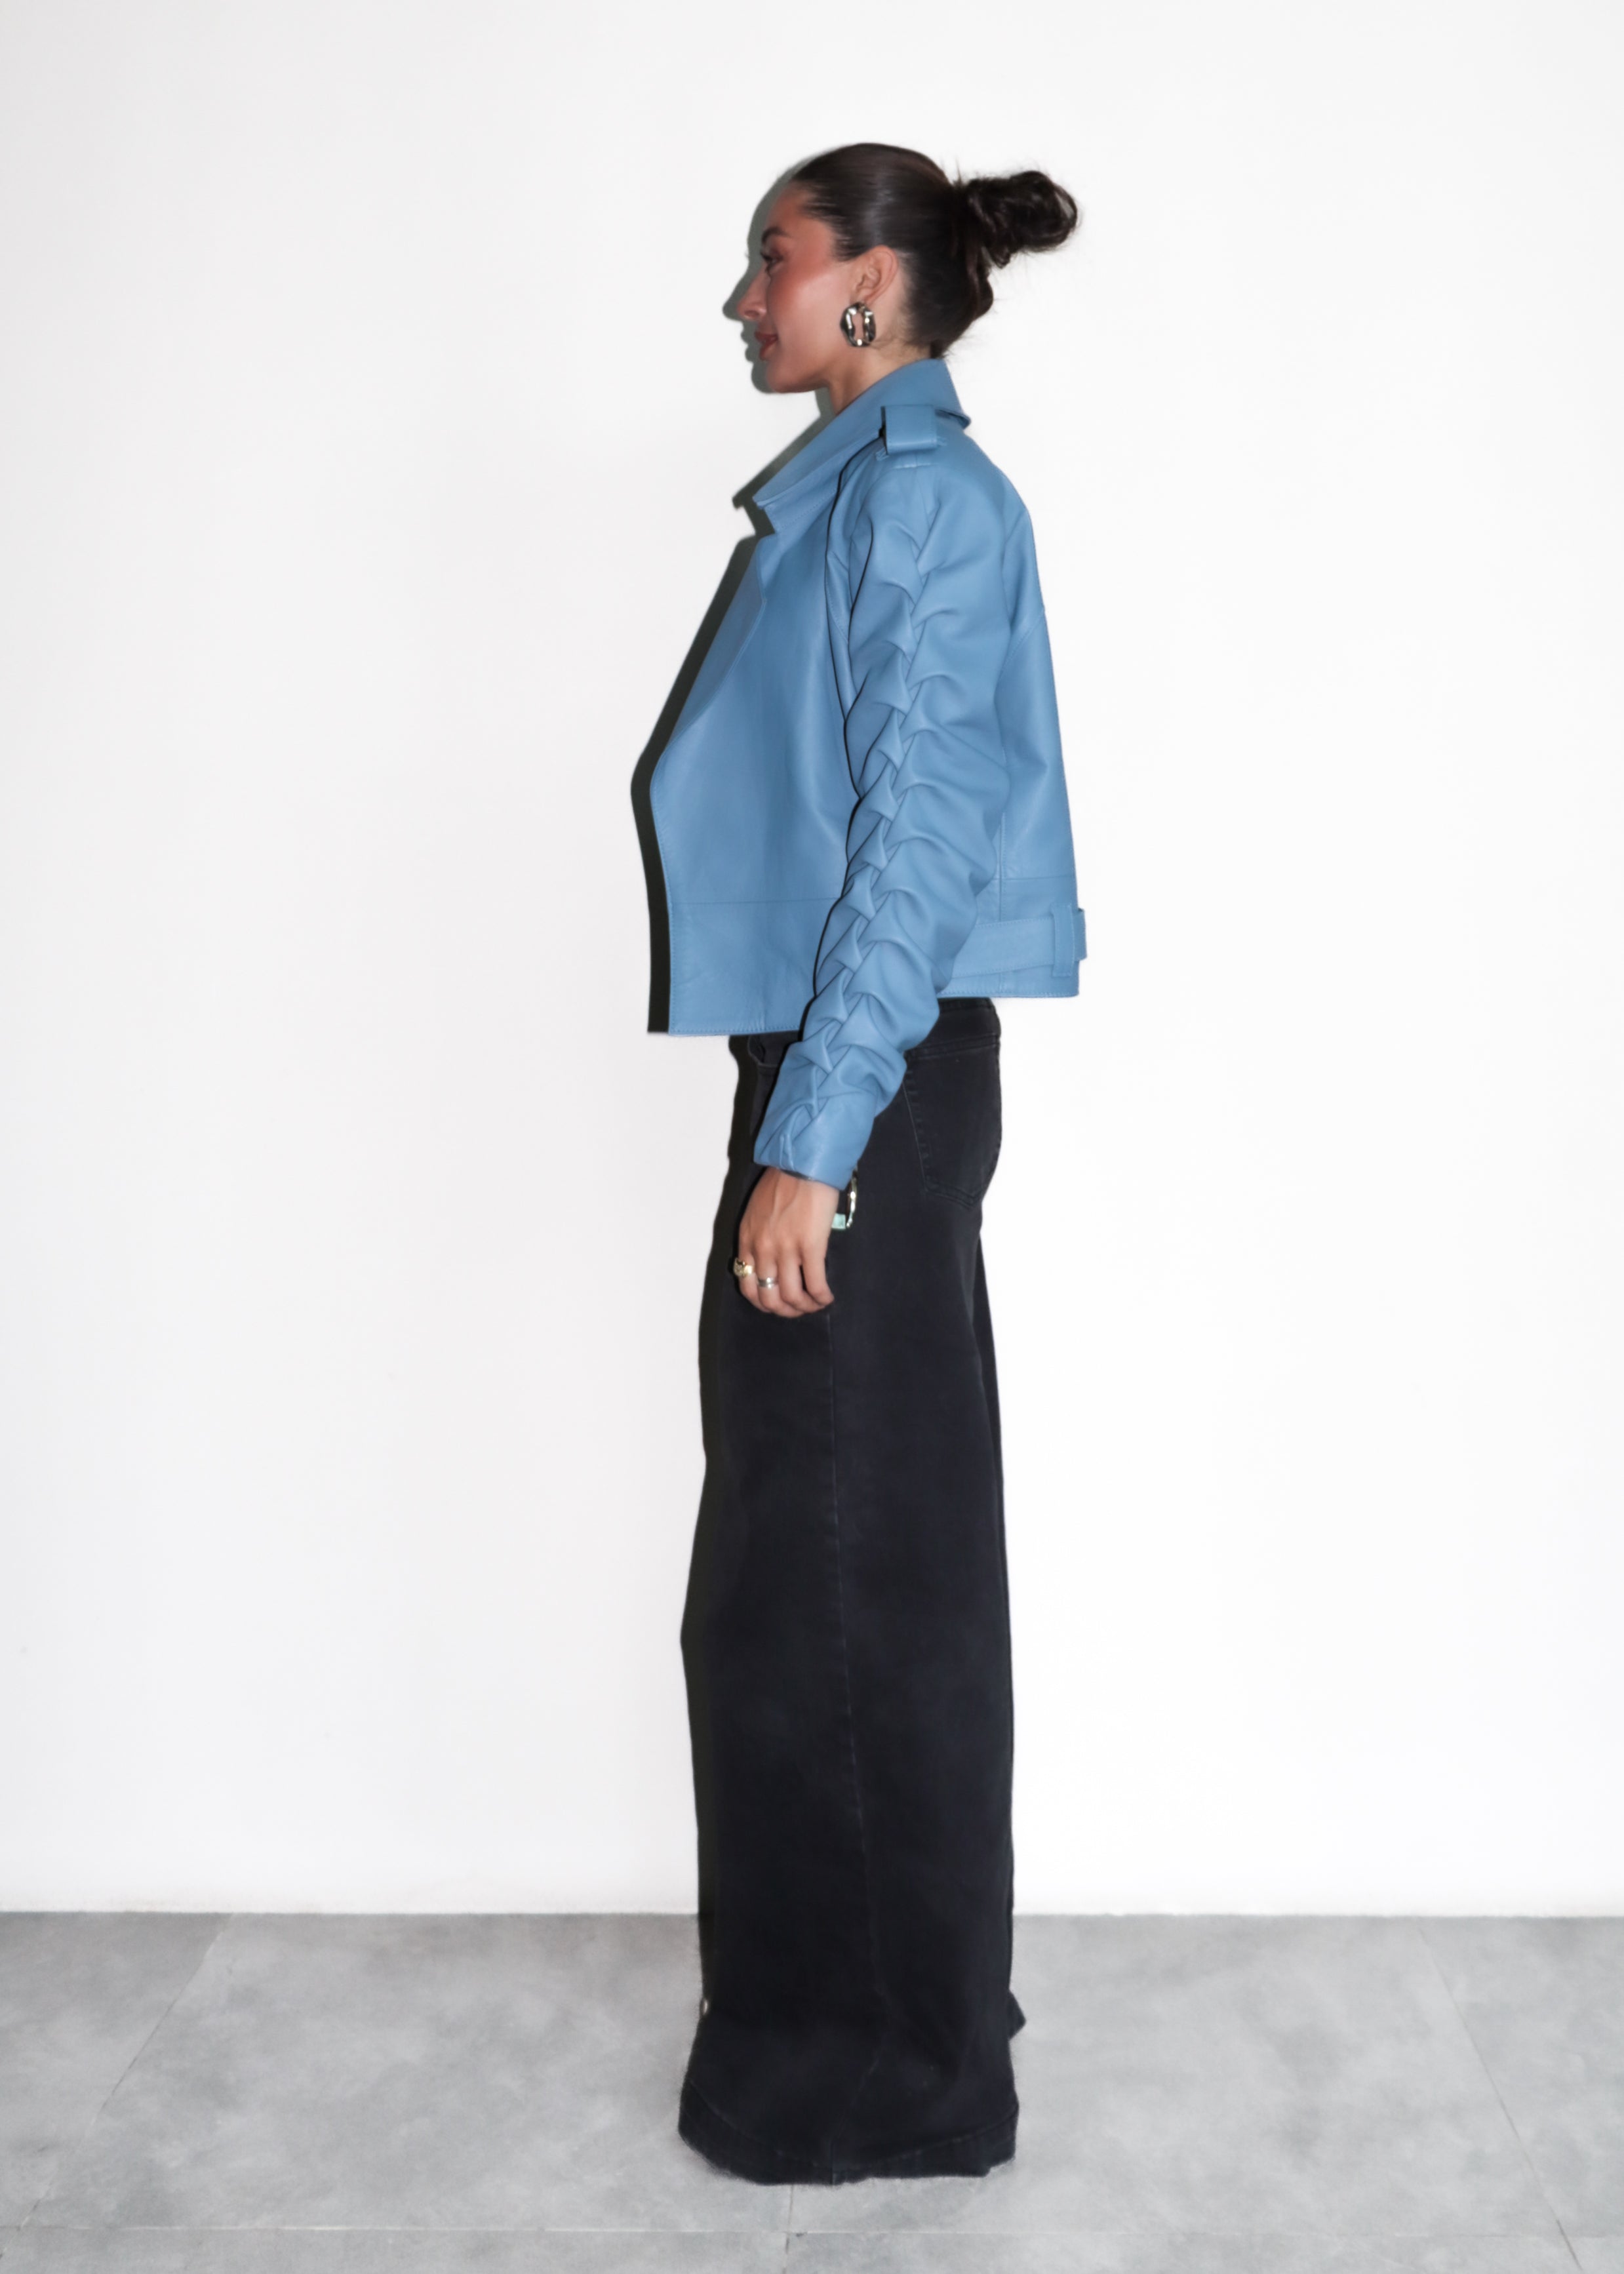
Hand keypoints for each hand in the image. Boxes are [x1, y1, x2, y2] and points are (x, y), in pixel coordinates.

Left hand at [735, 1166, 839, 1317]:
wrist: (804, 1164)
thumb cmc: (784, 1181)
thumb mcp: (758, 1211)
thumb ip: (759, 1236)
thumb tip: (771, 1259)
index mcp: (747, 1240)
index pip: (747, 1286)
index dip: (763, 1303)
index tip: (777, 1304)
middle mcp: (763, 1249)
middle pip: (769, 1297)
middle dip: (785, 1311)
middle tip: (799, 1309)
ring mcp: (785, 1249)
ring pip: (792, 1296)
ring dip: (806, 1307)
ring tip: (816, 1304)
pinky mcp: (810, 1246)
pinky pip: (815, 1284)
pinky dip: (822, 1297)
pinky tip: (827, 1297)